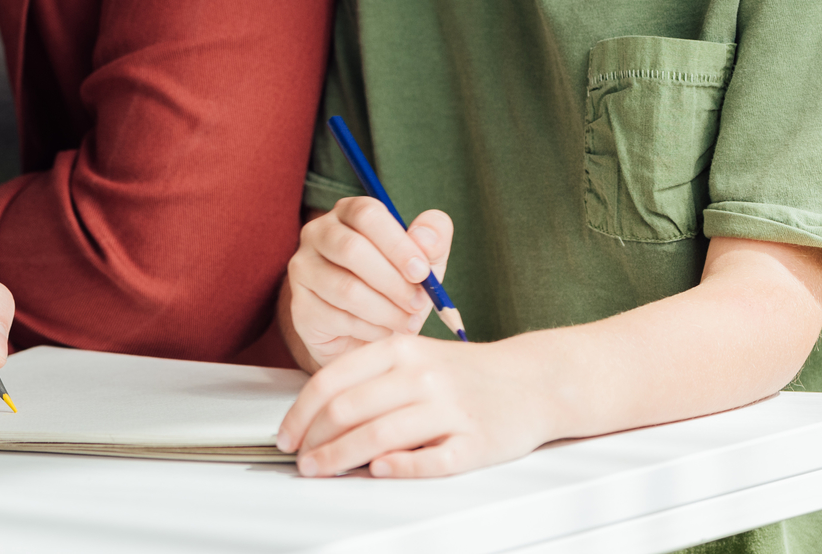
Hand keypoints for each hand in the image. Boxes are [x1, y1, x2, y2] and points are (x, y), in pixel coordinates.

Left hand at [276, 333, 555, 477]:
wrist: (534, 379)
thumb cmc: (466, 373)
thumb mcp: (414, 358)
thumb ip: (370, 379)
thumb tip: (316, 416)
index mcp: (400, 350)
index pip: (332, 381)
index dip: (300, 413)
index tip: (286, 435)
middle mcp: (422, 375)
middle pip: (349, 411)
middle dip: (315, 441)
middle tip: (300, 460)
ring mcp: (450, 409)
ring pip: (380, 436)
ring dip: (341, 457)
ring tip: (322, 470)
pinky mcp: (475, 442)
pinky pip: (431, 460)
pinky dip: (400, 467)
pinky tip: (378, 472)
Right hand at [285, 197, 453, 368]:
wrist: (365, 335)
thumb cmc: (395, 289)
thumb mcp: (422, 263)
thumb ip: (432, 242)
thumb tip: (426, 238)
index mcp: (349, 212)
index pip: (367, 214)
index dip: (397, 243)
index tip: (421, 271)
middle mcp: (317, 233)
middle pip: (352, 249)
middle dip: (393, 281)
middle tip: (419, 303)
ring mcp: (303, 269)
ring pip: (345, 288)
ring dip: (386, 310)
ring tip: (408, 322)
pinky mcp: (299, 306)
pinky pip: (337, 318)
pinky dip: (370, 329)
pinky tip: (384, 332)